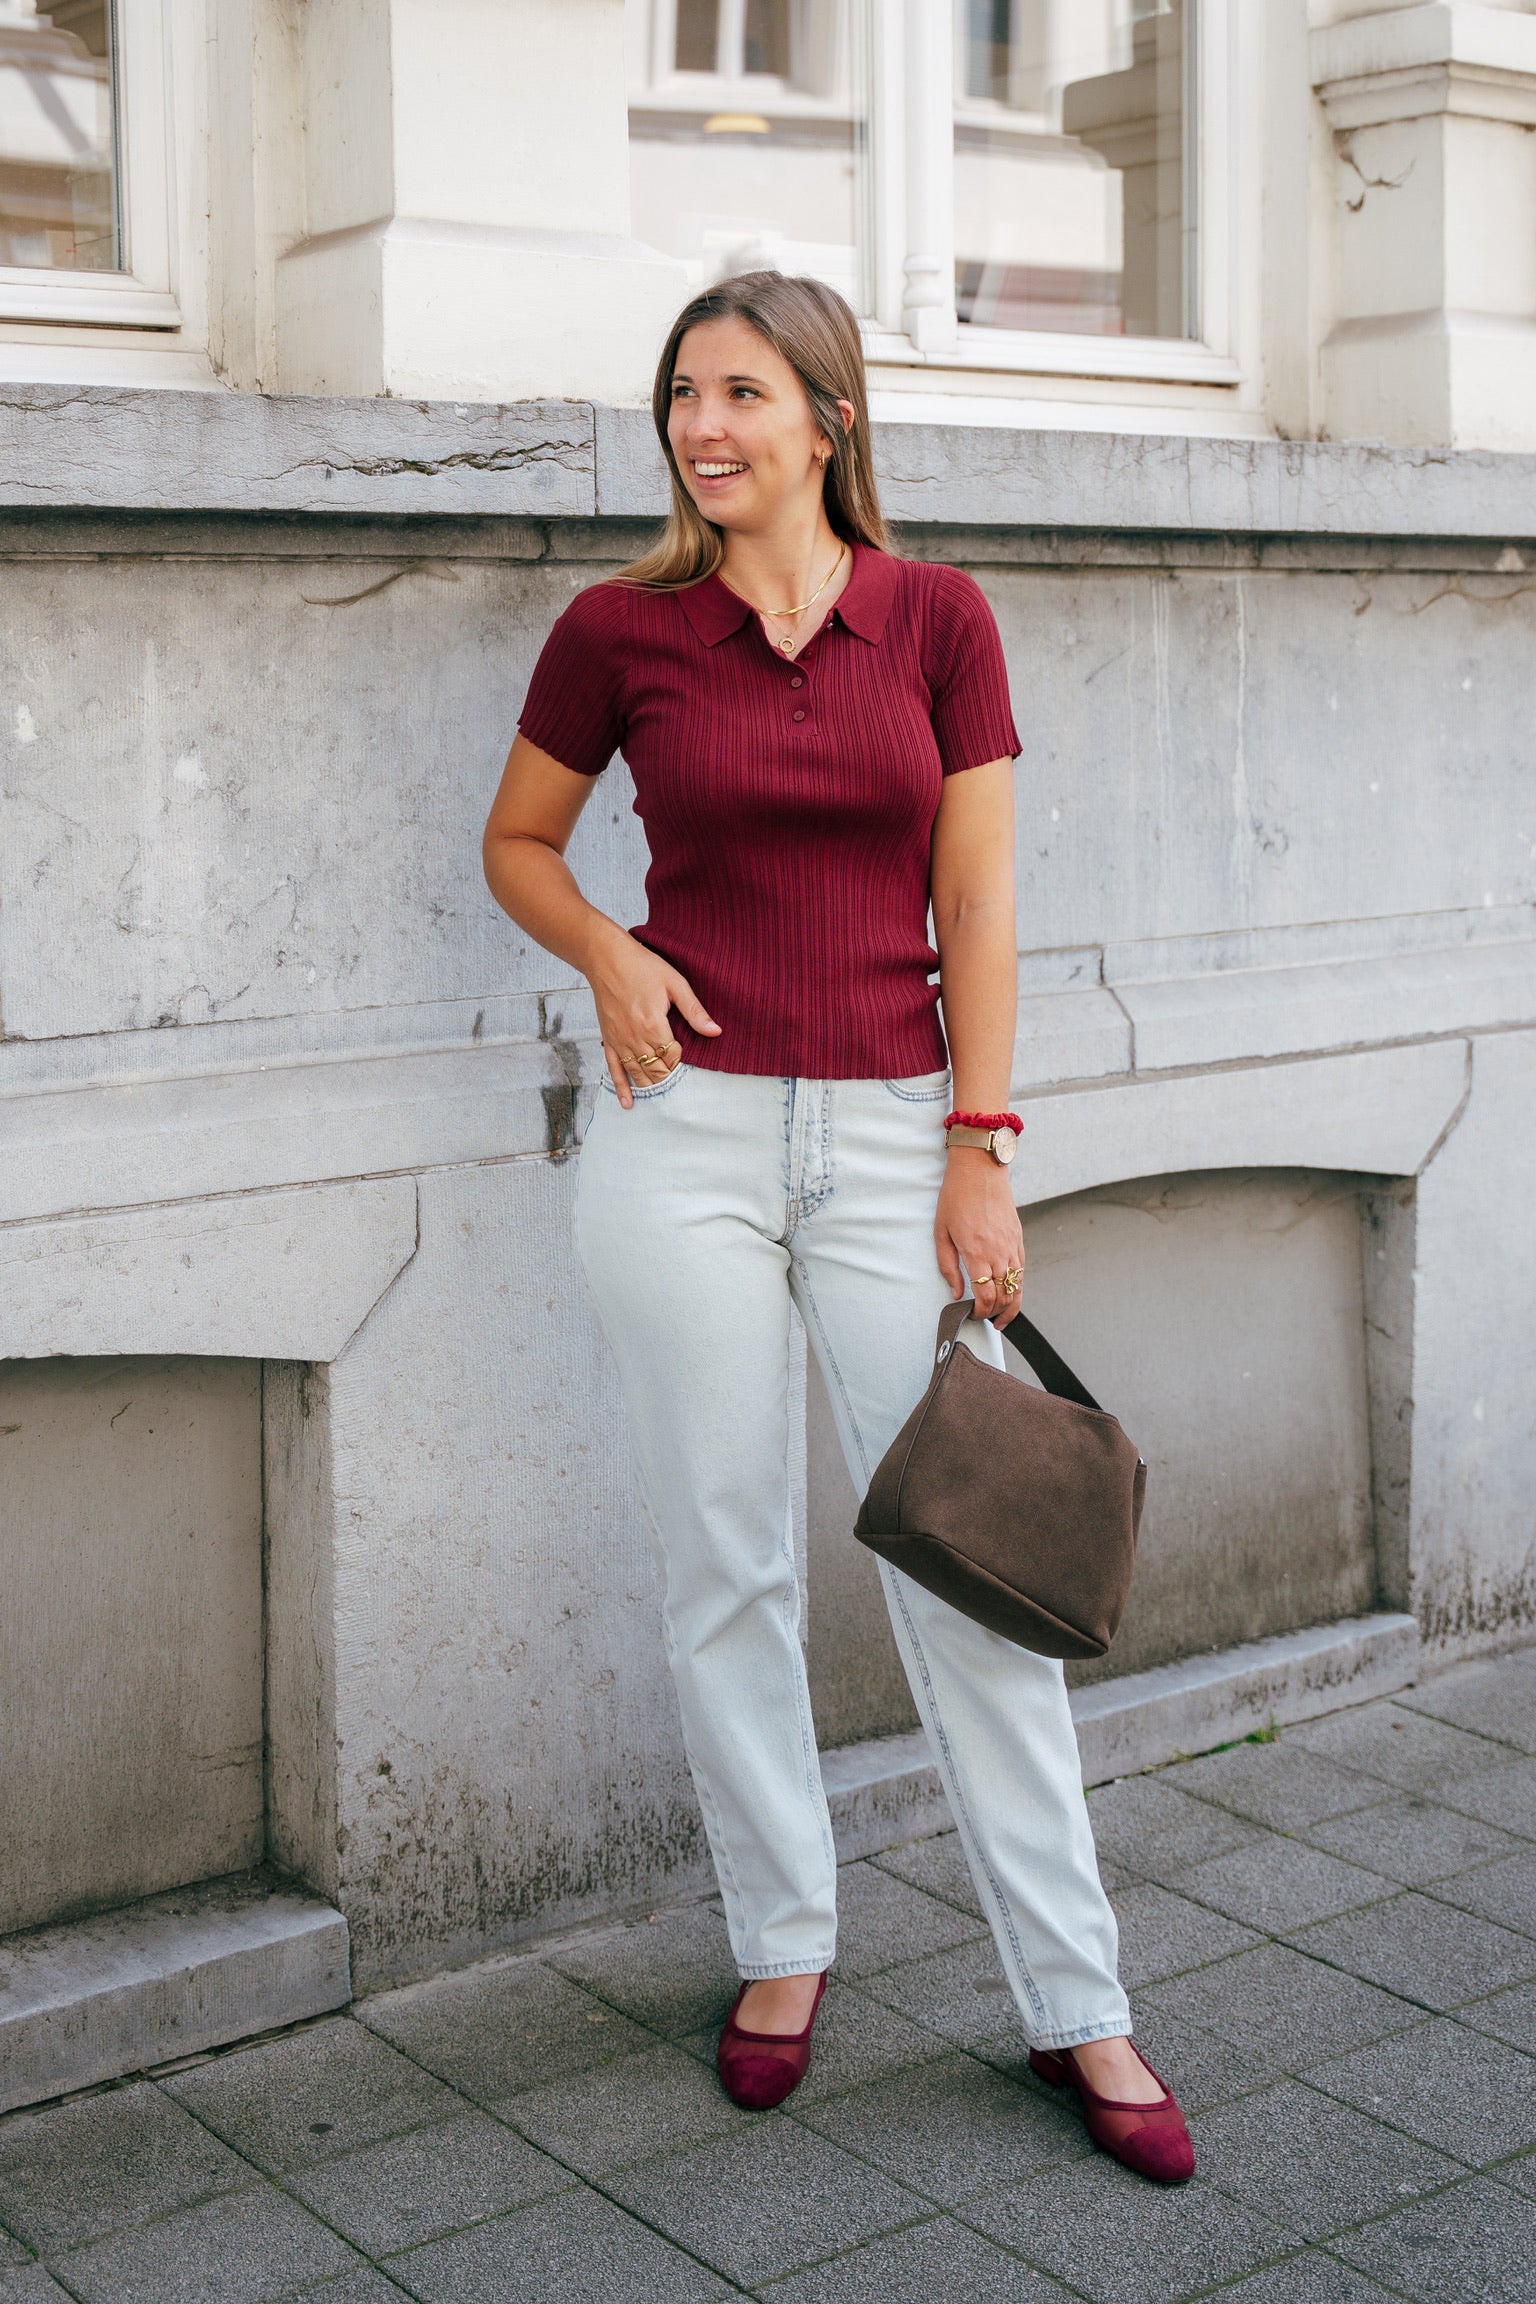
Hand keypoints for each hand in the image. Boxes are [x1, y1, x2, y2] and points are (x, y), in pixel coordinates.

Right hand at [586, 920, 720, 1105]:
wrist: (606, 957)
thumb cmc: (642, 966)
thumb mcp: (675, 983)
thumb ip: (694, 1011)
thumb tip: (715, 1031)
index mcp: (653, 1025)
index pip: (672, 1056)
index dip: (681, 1058)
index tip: (686, 1053)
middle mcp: (634, 1037)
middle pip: (656, 1069)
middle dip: (669, 1076)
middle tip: (680, 1080)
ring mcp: (619, 1040)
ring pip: (638, 1073)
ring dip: (651, 1085)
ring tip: (663, 1096)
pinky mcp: (608, 1039)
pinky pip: (614, 1069)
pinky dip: (622, 1087)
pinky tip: (629, 1103)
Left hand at [935, 1151, 1024, 1327]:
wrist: (980, 1169)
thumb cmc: (956, 1197)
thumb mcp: (941, 1232)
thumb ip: (948, 1266)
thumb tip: (956, 1293)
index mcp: (976, 1253)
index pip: (986, 1297)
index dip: (982, 1313)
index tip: (973, 1316)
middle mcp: (998, 1252)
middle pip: (1005, 1296)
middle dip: (996, 1314)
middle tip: (986, 1320)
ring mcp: (1012, 1245)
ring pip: (1018, 1286)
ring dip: (1011, 1305)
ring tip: (1002, 1317)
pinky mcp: (1019, 1238)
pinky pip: (1022, 1270)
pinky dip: (1017, 1286)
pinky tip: (1008, 1291)